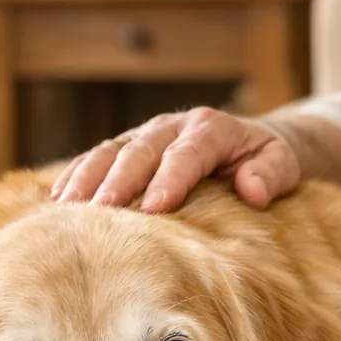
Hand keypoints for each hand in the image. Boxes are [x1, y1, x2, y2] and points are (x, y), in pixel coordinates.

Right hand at [51, 108, 300, 213]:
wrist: (251, 143)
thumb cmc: (266, 161)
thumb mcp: (283, 164)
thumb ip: (271, 174)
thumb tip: (253, 190)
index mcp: (211, 128)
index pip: (187, 153)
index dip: (170, 178)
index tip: (156, 208)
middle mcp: (172, 126)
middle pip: (140, 152)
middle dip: (118, 182)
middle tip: (99, 214)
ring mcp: (145, 135)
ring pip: (110, 152)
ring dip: (87, 180)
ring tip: (67, 210)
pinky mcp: (127, 147)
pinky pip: (96, 159)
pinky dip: (75, 177)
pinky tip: (56, 203)